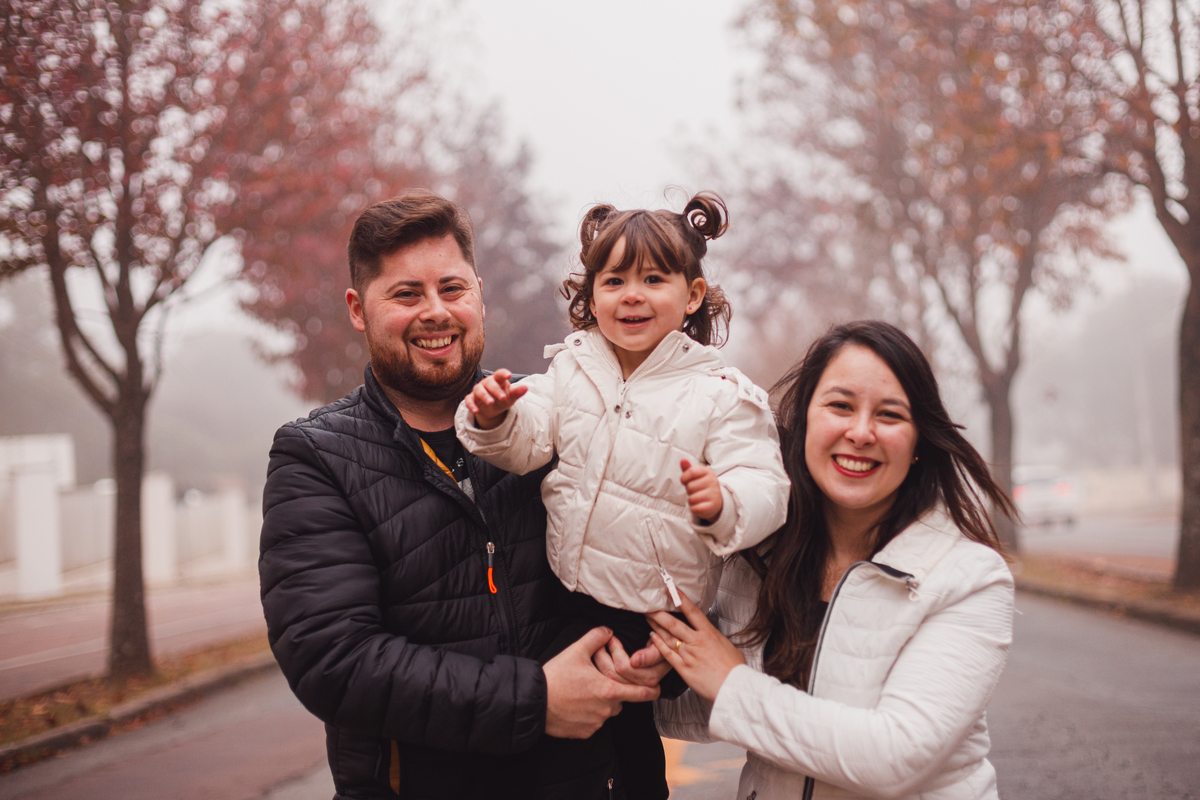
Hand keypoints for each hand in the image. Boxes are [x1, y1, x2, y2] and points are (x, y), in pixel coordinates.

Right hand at [464, 369, 527, 429]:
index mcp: (498, 380)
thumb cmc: (503, 399)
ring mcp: (478, 390)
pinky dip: (471, 405)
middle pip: (489, 383)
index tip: (509, 375)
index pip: (500, 374)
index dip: (503, 374)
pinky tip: (476, 411)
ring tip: (491, 403)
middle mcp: (487, 383)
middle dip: (496, 390)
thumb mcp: (511, 397)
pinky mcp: (472, 399)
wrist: (493, 410)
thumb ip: (517, 392)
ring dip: (484, 396)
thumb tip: (526, 388)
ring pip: (479, 390)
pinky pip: (469, 400)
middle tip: (503, 398)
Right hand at [543, 627, 659, 738]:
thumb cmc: (556, 676)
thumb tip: (608, 630)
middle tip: (598, 682)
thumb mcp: (576, 651)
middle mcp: (607, 710)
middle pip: (621, 701)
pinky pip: (593, 723)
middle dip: (615, 692)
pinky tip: (574, 705)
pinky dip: (588, 715)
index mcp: (610, 690)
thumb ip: (596, 637)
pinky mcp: (584, 733)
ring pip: (606, 712)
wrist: (534, 701)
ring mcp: (596, 723)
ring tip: (582, 692)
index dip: (652, 691)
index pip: (642, 693)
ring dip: (601, 704)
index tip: (656, 688)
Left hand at [647, 593, 744, 702]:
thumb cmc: (735, 668)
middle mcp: (697, 641)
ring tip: (647, 618)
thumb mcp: (729, 646)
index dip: (681, 599)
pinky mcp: (683, 668)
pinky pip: (667, 654)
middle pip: (673, 623)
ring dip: (656, 626)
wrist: (733, 687)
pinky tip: (652, 637)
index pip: (692, 612)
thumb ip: (717, 639)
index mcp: (709, 633)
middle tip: (649, 605)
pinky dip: (658, 644)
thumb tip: (714, 638)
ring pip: (667, 637)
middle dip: (659, 613)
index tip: (672, 590)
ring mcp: (688, 654)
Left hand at [680, 459, 722, 521]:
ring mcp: (714, 494)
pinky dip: (694, 508)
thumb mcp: (696, 476)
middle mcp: (713, 482)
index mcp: (708, 472)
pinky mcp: (712, 506)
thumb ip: (688, 469)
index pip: (691, 472)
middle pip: (690, 486)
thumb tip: (682, 460)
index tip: (685, 481)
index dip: (684, 478)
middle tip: (695, 491)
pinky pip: (695, 508)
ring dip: (691, 500)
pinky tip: (699, 505)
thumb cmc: (701, 486)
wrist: (716, 501)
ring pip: (691, 498)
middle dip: (689, 490)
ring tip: (698, 498)